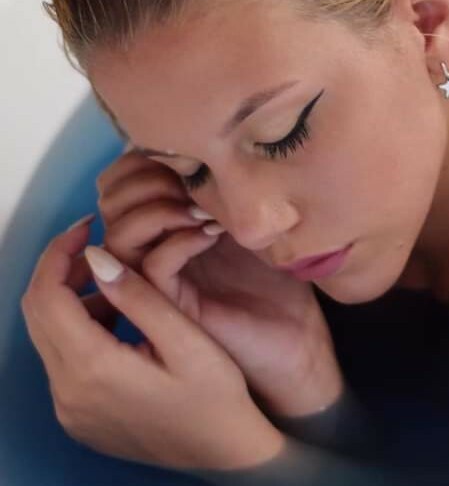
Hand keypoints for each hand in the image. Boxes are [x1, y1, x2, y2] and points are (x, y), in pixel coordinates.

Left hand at [21, 219, 286, 470]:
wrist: (228, 456)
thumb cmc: (218, 397)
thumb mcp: (186, 339)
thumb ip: (139, 295)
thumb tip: (95, 256)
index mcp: (92, 370)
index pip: (48, 296)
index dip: (60, 254)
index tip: (88, 227)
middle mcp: (68, 394)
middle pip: (38, 314)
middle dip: (59, 271)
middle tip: (97, 245)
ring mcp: (70, 411)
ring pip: (47, 337)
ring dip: (70, 301)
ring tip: (115, 281)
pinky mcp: (79, 419)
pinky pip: (62, 362)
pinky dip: (78, 331)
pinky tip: (117, 320)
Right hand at [96, 149, 344, 417]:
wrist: (299, 347)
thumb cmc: (281, 286)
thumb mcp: (255, 220)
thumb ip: (226, 186)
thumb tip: (215, 138)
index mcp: (167, 226)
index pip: (122, 180)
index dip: (142, 157)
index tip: (190, 151)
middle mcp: (154, 250)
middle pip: (111, 200)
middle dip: (145, 176)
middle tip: (193, 179)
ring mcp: (159, 281)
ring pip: (119, 234)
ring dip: (157, 207)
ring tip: (201, 207)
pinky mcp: (174, 308)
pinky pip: (152, 265)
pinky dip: (178, 240)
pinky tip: (211, 232)